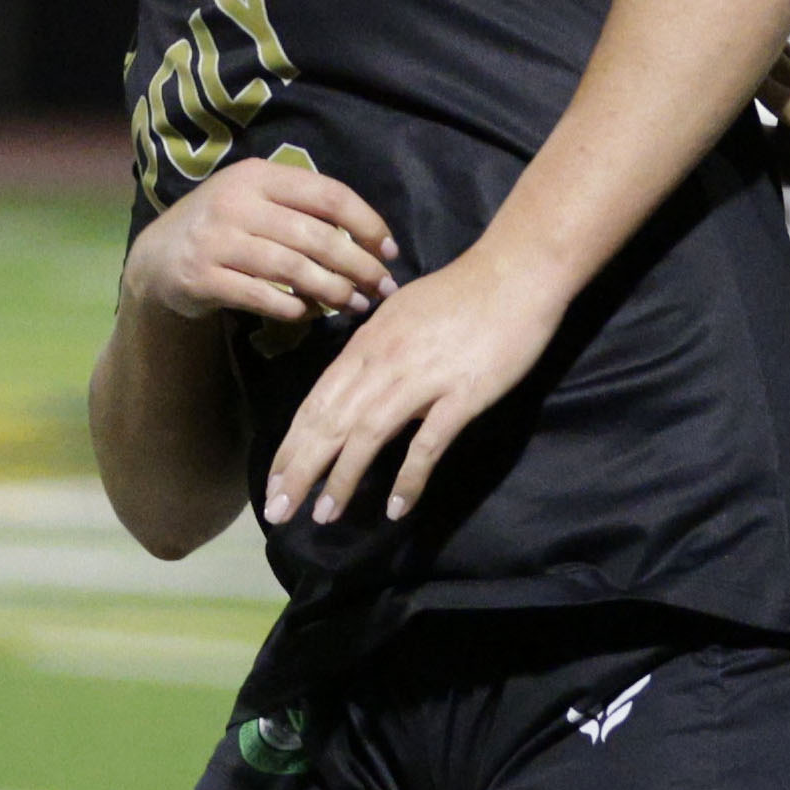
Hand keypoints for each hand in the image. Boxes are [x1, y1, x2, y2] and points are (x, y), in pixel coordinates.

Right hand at [125, 156, 396, 332]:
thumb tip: (371, 241)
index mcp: (259, 176)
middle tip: (383, 287)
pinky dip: (292, 309)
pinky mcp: (202, 276)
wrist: (157, 257)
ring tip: (355, 305)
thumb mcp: (257, 201)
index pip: (328, 195)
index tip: (390, 250)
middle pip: (315, 236)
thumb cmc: (225, 228)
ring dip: (332, 291)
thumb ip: (303, 210)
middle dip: (358, 265)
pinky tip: (308, 315)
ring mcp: (216, 240)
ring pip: (292, 268)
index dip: (367, 223)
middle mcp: (236, 202)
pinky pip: (261, 296)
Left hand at [266, 239, 558, 524]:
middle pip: (329, 423)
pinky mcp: (461, 396)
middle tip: (278, 511)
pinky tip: (396, 509)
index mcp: (365, 344)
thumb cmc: (460, 293)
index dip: (291, 445)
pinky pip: (428, 444)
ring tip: (324, 516)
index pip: (316, 403)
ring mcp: (421, 379)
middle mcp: (383, 363)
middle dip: (299, 470)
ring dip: (342, 479)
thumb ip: (374, 355)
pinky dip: (409, 477)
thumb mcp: (399, 316)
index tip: (272, 482)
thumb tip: (356, 390)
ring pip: (366, 435)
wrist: (516, 273)